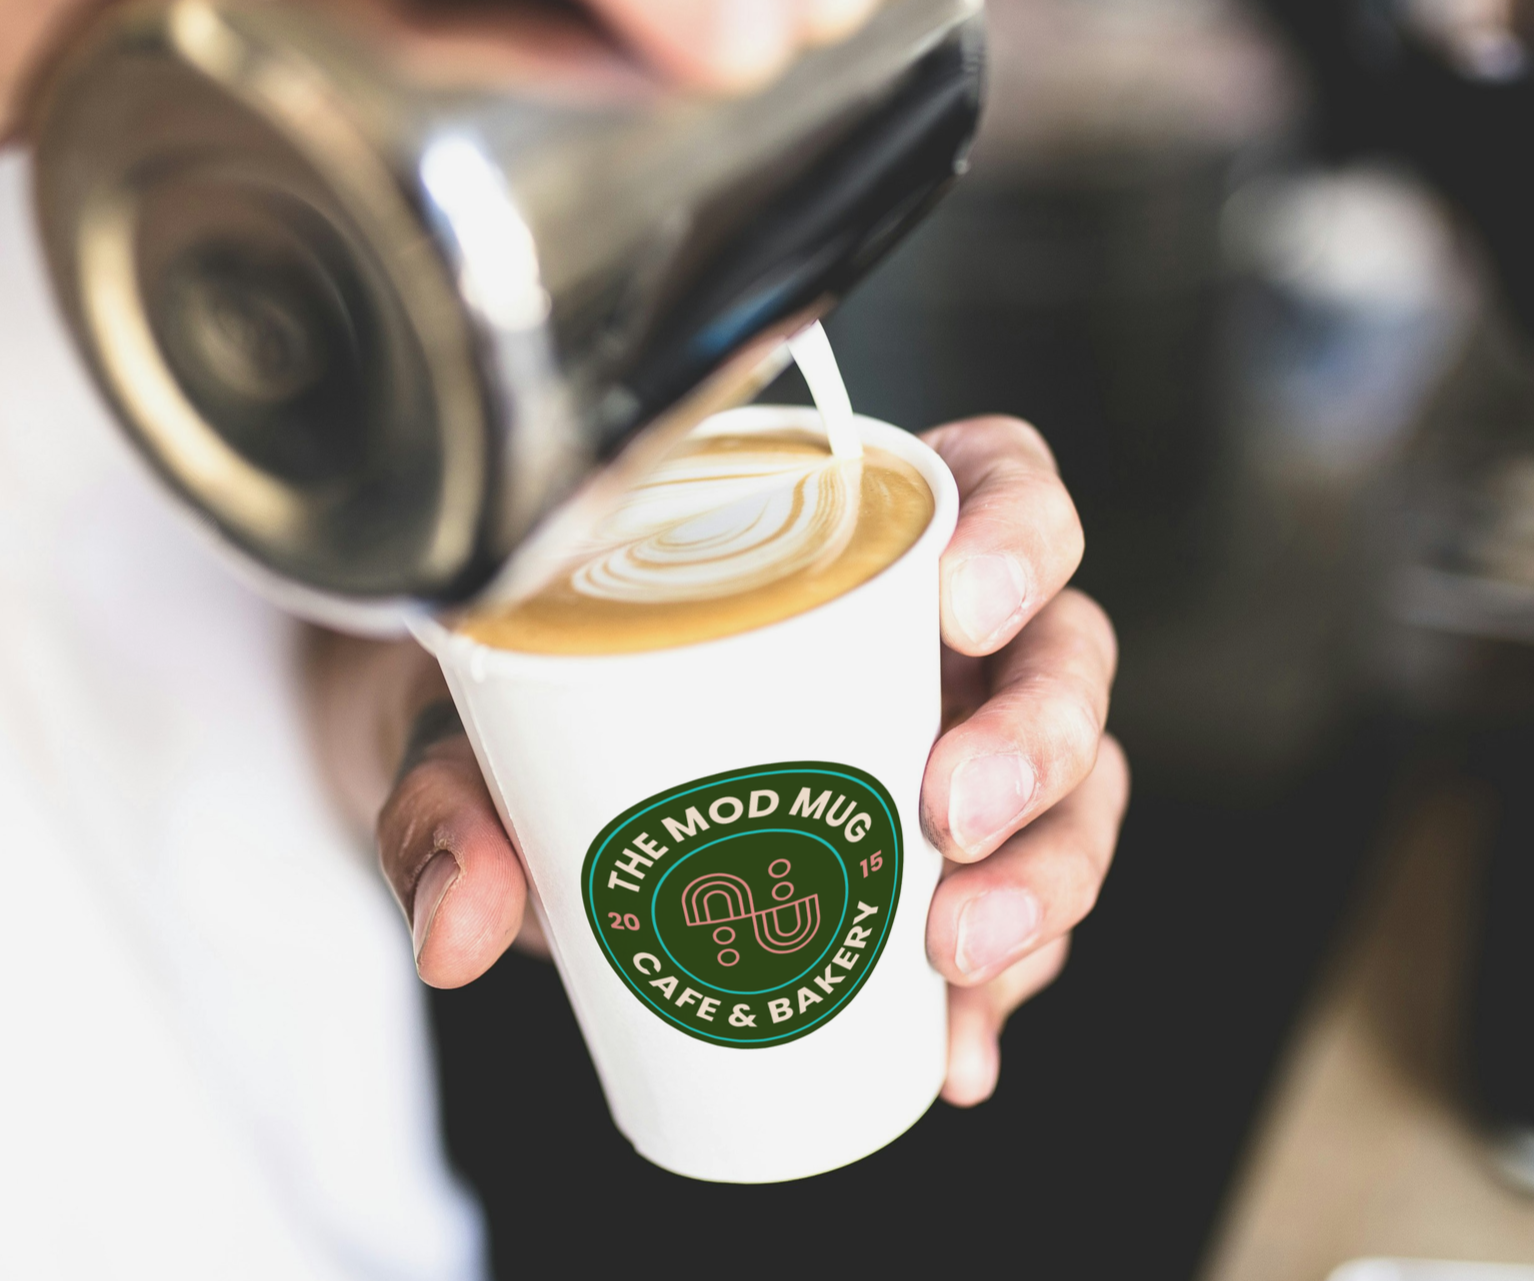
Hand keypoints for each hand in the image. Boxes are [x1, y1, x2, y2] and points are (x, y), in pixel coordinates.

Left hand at [374, 415, 1124, 1105]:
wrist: (538, 819)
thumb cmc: (548, 721)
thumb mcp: (490, 737)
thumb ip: (455, 806)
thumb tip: (456, 921)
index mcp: (867, 543)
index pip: (1000, 482)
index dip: (1020, 529)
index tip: (960, 602)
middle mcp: (946, 644)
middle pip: (1069, 653)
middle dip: (1035, 738)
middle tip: (946, 811)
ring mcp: (968, 756)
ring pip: (1077, 793)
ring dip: (1043, 875)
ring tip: (956, 952)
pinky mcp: (959, 874)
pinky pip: (1026, 924)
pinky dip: (1002, 991)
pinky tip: (958, 1051)